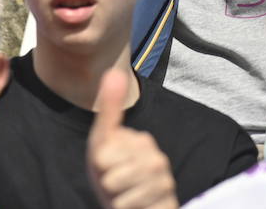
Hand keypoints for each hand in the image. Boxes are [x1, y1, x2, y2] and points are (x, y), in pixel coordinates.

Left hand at [86, 69, 176, 208]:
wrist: (132, 207)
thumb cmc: (115, 175)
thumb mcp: (103, 143)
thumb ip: (110, 110)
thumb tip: (114, 71)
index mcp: (141, 141)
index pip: (103, 155)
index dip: (99, 167)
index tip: (108, 167)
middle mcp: (156, 158)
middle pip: (111, 176)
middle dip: (107, 185)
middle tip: (116, 185)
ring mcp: (163, 182)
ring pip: (121, 194)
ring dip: (117, 200)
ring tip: (125, 196)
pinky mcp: (167, 202)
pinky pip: (131, 207)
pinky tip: (136, 207)